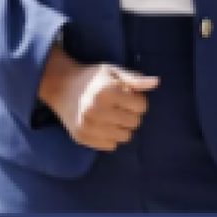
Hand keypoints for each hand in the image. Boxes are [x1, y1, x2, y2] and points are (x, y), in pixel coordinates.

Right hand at [39, 46, 157, 151]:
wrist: (60, 87)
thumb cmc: (91, 77)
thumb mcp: (113, 71)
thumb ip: (135, 79)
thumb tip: (156, 83)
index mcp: (107, 90)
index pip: (141, 106)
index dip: (138, 100)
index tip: (129, 96)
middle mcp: (96, 109)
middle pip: (134, 122)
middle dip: (132, 114)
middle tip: (120, 106)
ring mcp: (88, 125)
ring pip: (124, 136)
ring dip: (123, 127)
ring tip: (113, 116)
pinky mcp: (81, 137)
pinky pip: (110, 145)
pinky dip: (111, 137)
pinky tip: (104, 125)